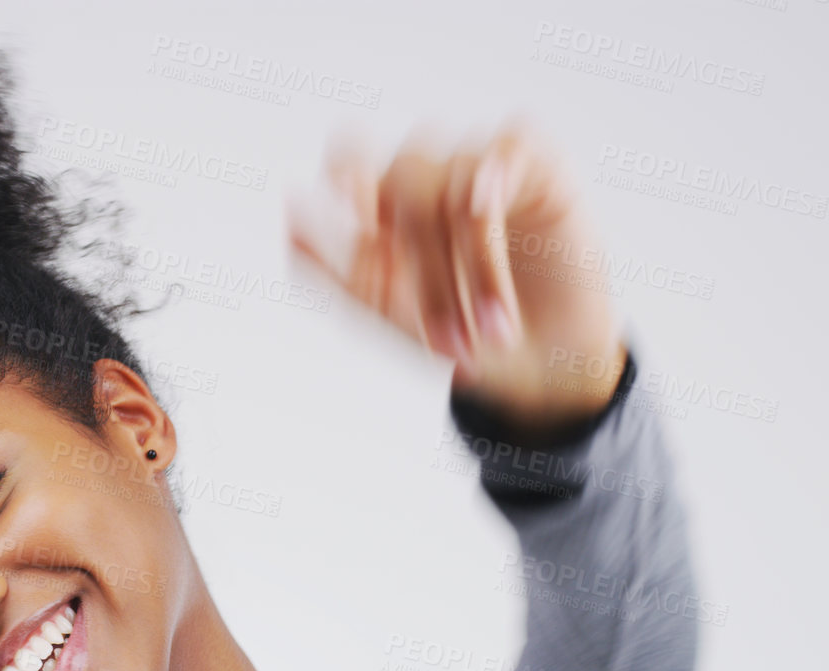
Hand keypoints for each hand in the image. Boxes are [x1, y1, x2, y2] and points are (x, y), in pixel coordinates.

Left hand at [288, 118, 624, 440]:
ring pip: (458, 183)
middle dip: (430, 274)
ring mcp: (481, 167)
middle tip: (452, 343)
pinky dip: (496, 172)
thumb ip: (336, 272)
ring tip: (495, 330)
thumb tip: (290, 221)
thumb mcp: (391, 316)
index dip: (345, 170)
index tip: (358, 221)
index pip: (350, 158)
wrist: (539, 367)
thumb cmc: (461, 336)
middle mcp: (430, 179)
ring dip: (474, 263)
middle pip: (406, 188)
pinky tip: (488, 205)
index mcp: (384, 208)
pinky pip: (510, 145)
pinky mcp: (537, 166)